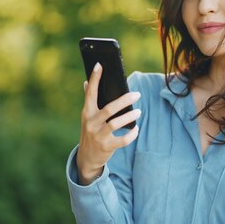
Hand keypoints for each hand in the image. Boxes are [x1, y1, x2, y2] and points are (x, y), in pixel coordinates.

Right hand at [77, 63, 140, 184]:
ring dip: (129, 117)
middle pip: (109, 109)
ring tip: (138, 112)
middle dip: (124, 100)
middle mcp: (91, 123)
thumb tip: (86, 82)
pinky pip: (122, 140)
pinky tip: (136, 129)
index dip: (94, 78)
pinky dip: (131, 134)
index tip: (100, 65)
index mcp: (87, 113)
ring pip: (116, 124)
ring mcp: (98, 136)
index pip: (90, 93)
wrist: (87, 158)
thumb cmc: (90, 132)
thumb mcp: (87, 117)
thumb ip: (88, 101)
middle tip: (137, 94)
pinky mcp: (106, 147)